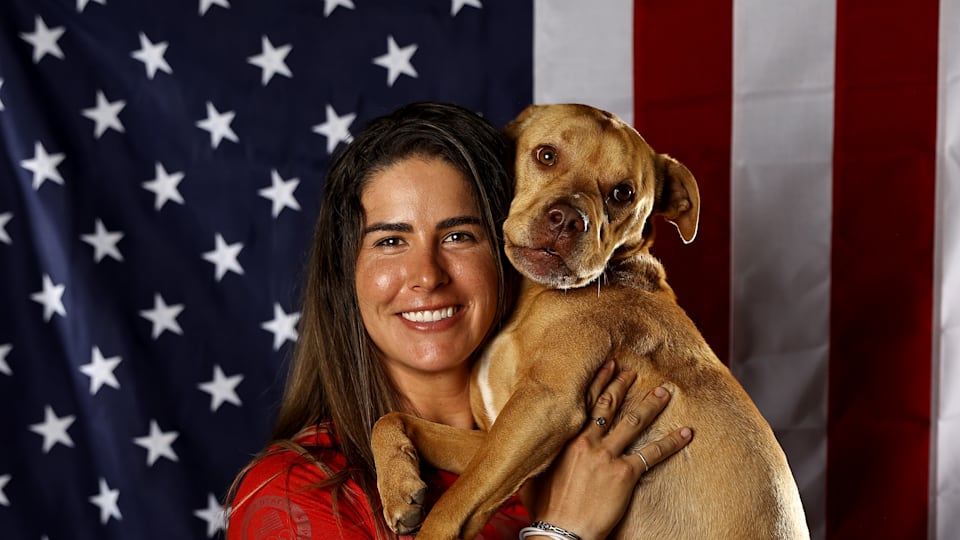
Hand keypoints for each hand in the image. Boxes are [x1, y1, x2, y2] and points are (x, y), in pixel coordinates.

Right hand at [520, 361, 692, 539]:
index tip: (609, 366)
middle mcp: (587, 441)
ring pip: (633, 422)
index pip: (586, 402)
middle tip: (634, 371)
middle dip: (624, 385)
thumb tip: (534, 442)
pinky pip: (652, 454)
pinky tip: (686, 433)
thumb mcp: (534, 472)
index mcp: (566, 438)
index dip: (599, 381)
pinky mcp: (624, 474)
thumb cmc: (545, 507)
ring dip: (651, 405)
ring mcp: (607, 456)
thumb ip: (539, 453)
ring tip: (665, 392)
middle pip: (610, 405)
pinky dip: (671, 442)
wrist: (561, 531)